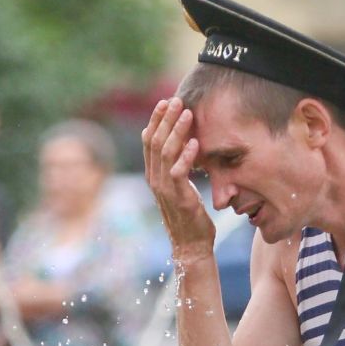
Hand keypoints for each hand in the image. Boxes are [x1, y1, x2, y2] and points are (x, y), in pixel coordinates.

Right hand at [141, 98, 216, 260]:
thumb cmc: (189, 216)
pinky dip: (186, 156)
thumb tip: (184, 145)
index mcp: (153, 175)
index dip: (155, 120)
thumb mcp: (180, 187)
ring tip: (188, 114)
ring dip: (177, 131)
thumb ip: (178, 167)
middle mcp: (154, 179)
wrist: (191, 245)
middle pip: (154, 142)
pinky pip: (179, 172)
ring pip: (165, 152)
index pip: (148, 141)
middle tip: (177, 100)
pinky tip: (196, 143)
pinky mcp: (178, 198)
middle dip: (165, 119)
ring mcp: (164, 189)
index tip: (165, 103)